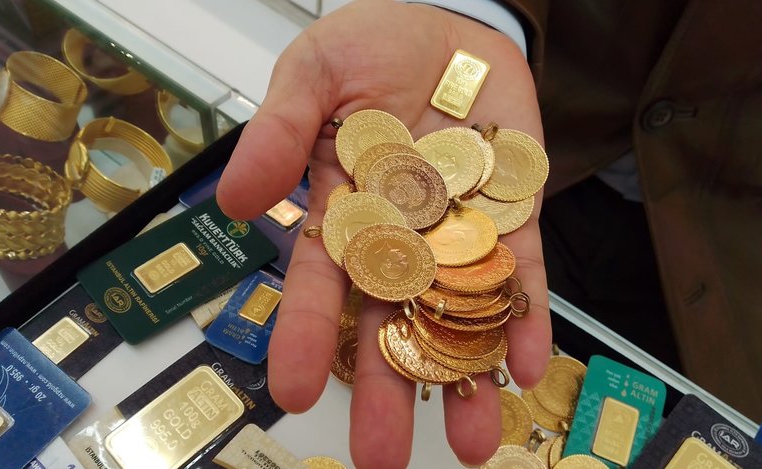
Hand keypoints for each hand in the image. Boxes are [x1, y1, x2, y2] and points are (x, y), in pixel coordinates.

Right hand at [217, 1, 550, 466]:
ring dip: (465, 374)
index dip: (307, 336)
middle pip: (391, 321)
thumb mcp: (313, 73)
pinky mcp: (515, 215)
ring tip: (473, 440)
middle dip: (388, 387)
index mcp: (343, 212)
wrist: (451, 25)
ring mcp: (460, 231)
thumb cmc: (372, 44)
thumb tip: (236, 199)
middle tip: (382, 457)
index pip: (321, 284)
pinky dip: (526, 318)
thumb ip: (279, 131)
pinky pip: (522, 275)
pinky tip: (526, 366)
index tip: (292, 391)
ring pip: (460, 312)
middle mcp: (400, 237)